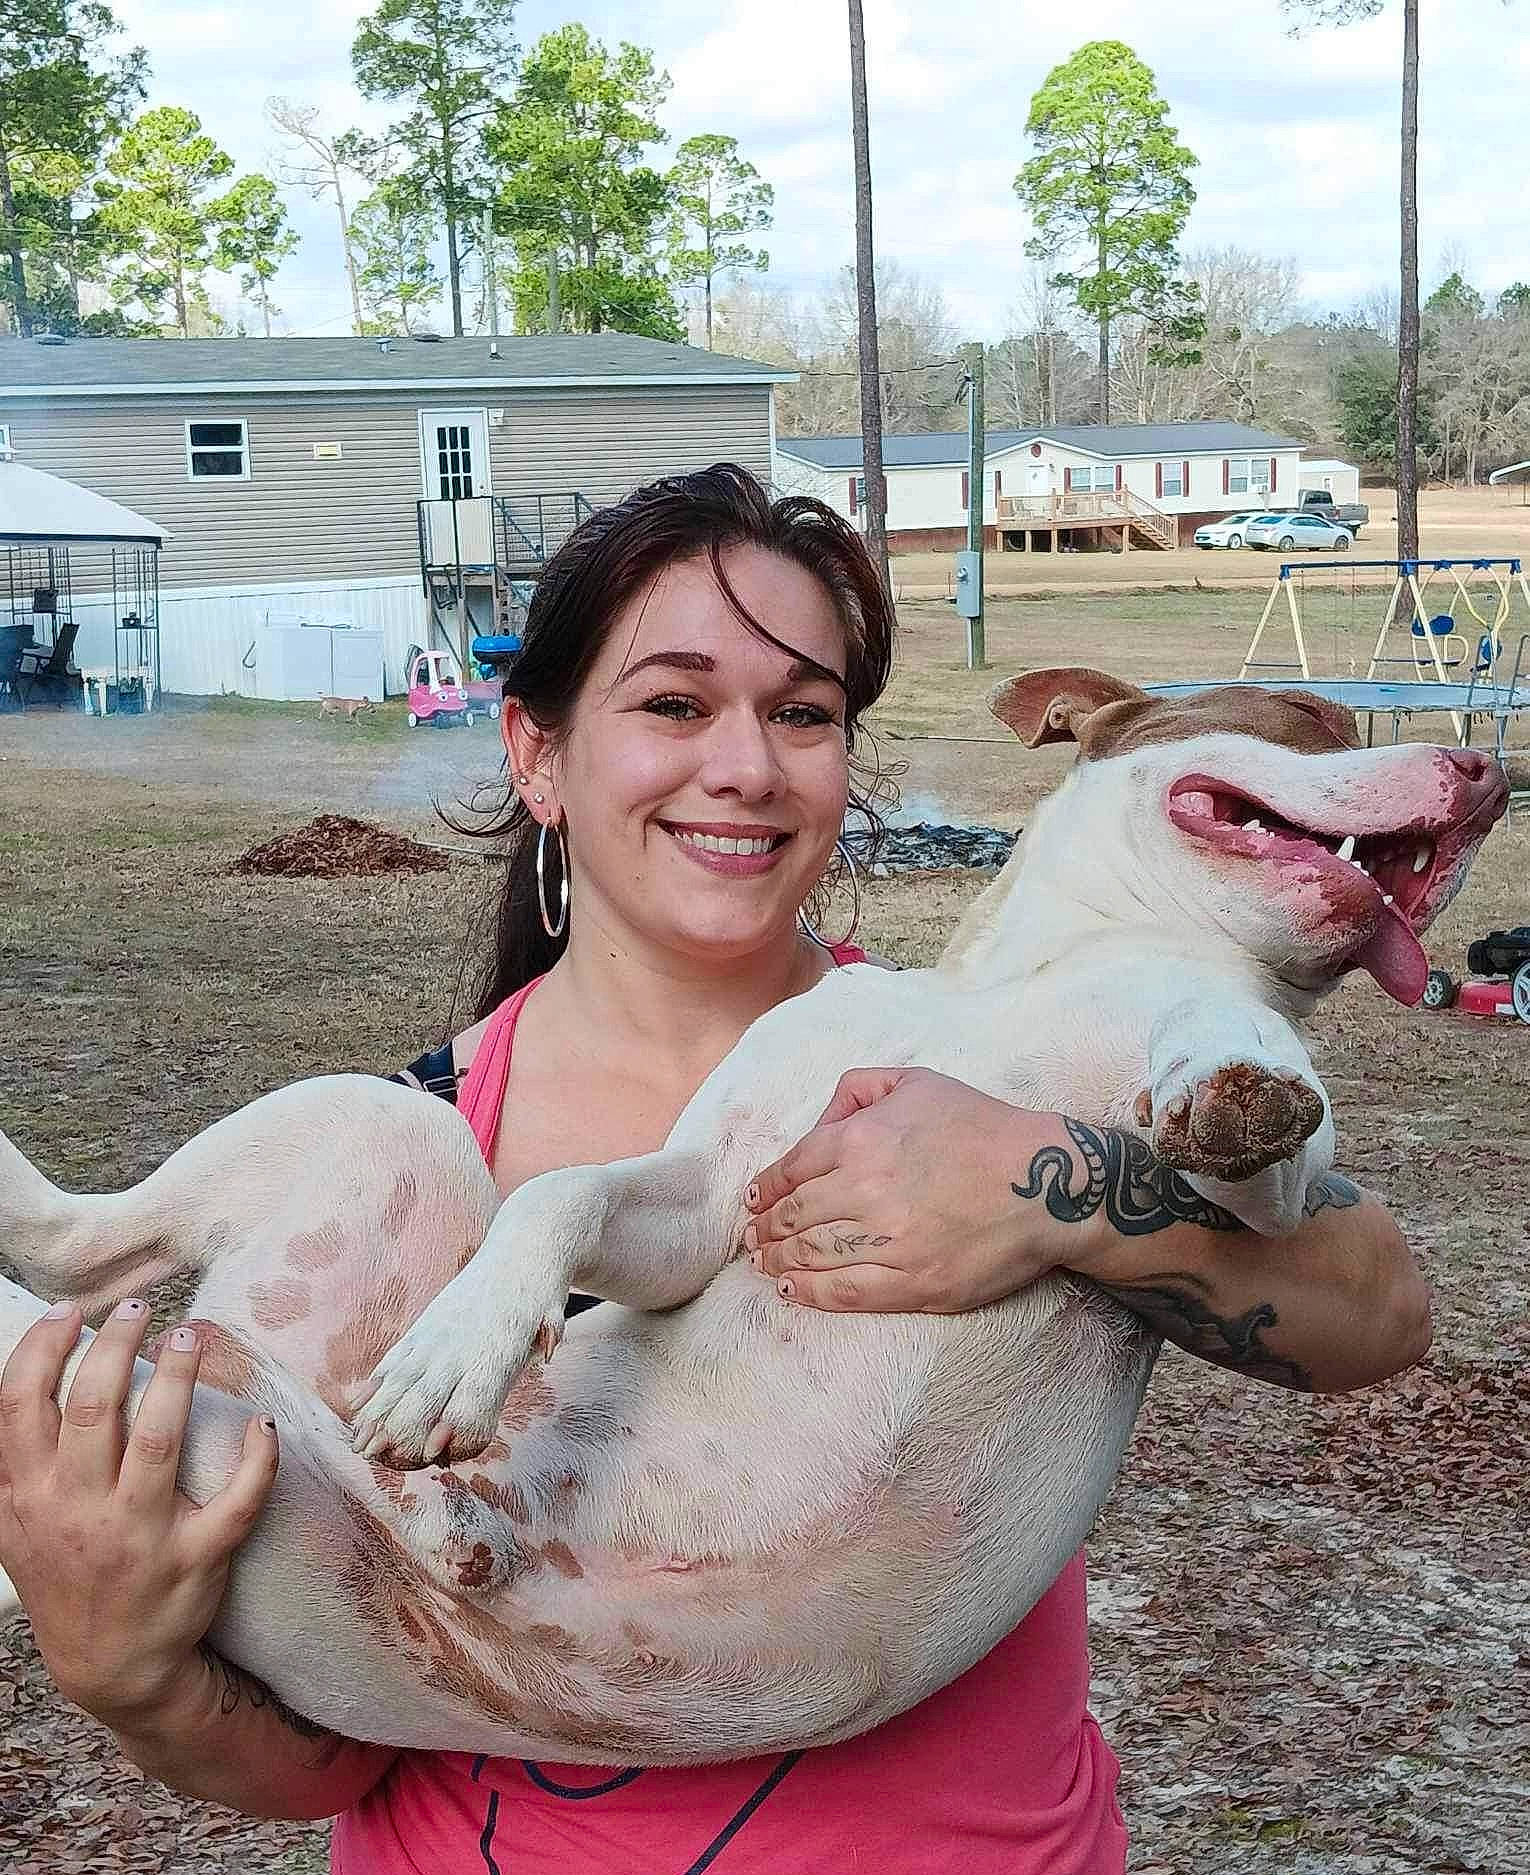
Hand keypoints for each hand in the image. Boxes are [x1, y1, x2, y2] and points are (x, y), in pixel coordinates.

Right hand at [0, 1301, 278, 1729]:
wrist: (111, 1668)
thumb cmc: (66, 1575)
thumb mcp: (16, 1526)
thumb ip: (12, 1461)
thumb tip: (15, 1382)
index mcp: (30, 1497)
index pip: (20, 1405)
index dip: (44, 1348)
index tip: (73, 1311)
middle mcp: (79, 1511)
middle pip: (93, 1407)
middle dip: (116, 1344)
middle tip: (139, 1307)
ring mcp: (139, 1536)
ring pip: (159, 1439)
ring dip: (177, 1378)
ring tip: (188, 1336)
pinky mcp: (196, 1559)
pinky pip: (237, 1501)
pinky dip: (258, 1458)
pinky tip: (262, 1422)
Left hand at [743, 1068, 1062, 1312]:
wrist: (1047, 1182)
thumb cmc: (983, 1127)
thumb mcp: (918, 1082)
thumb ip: (859, 1090)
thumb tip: (820, 1122)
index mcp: (861, 1139)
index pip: (792, 1168)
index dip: (765, 1188)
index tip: (752, 1201)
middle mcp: (865, 1190)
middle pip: (794, 1216)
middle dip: (764, 1228)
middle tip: (749, 1238)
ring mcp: (888, 1242)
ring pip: (812, 1255)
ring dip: (777, 1260)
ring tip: (761, 1263)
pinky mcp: (913, 1283)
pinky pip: (845, 1292)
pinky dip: (809, 1294)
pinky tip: (790, 1291)